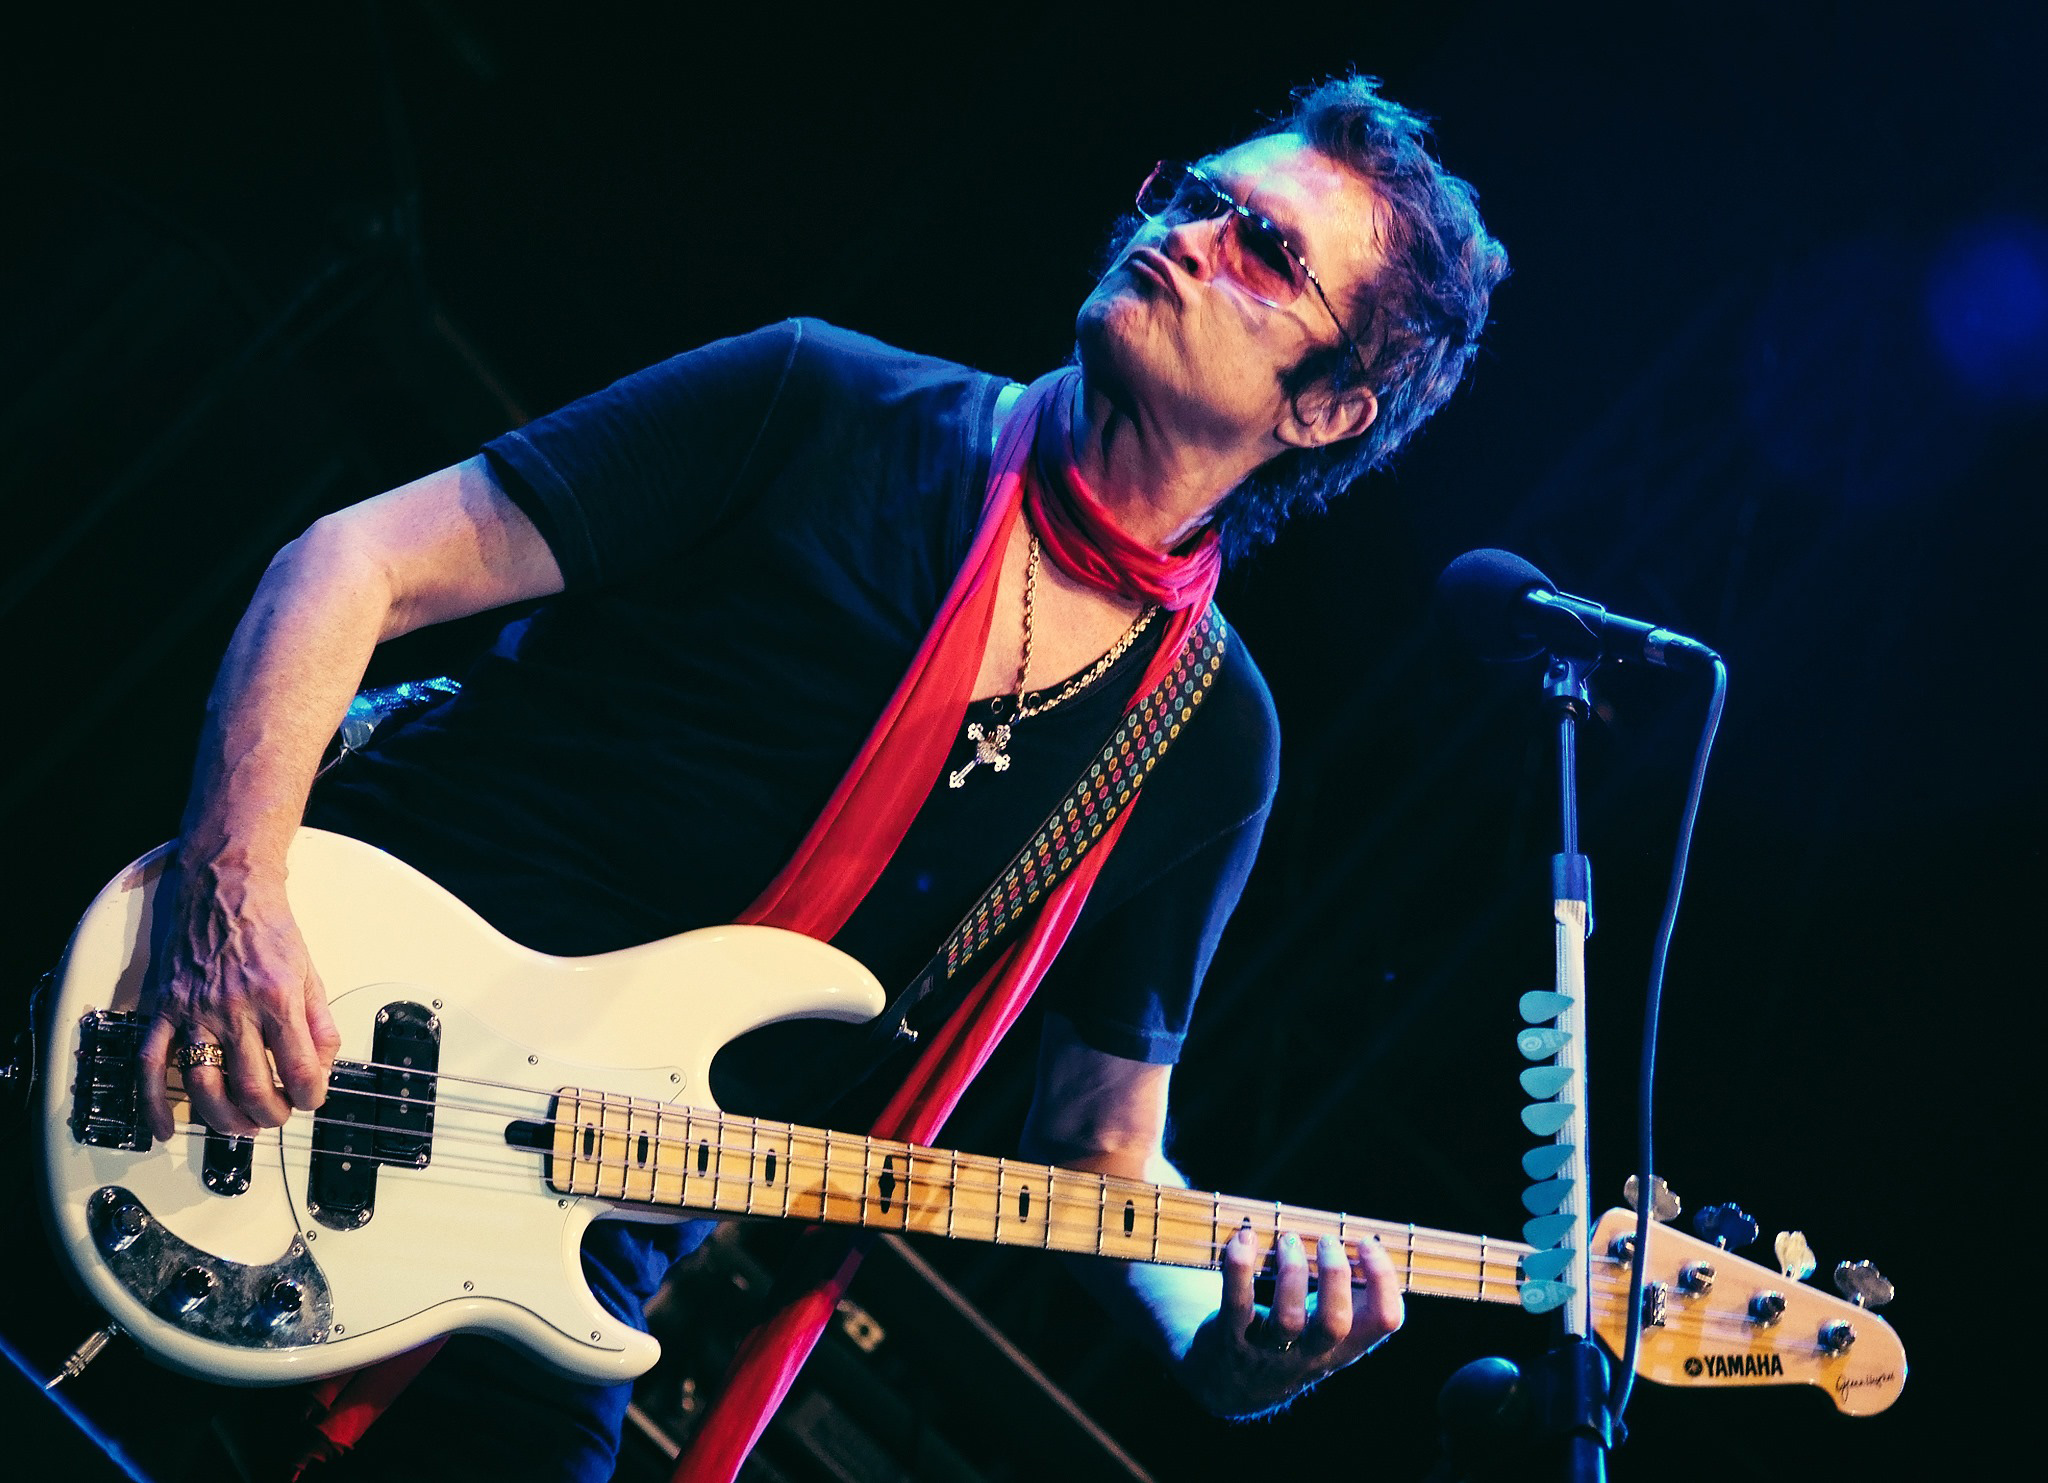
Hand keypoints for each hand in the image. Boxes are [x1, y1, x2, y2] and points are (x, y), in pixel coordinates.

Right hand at [136, 850, 340, 1141]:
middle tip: (277, 1116)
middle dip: (270, 1115)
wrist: (226, 889)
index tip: (311, 1099)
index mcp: (277, 998)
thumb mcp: (310, 973)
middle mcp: (234, 1008)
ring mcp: (194, 1011)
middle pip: (251, 1087)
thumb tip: (322, 1067)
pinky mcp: (164, 1009)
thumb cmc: (269, 929)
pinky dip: (155, 1103)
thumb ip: (319, 1024)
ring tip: (242, 1125)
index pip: (299, 1069)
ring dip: (224, 1119)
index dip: (311, 1097)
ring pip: (203, 1086)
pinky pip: (151, 1064)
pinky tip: (166, 1127)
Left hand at [1180, 1227, 1403, 1418]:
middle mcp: (1310, 1354)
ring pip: (1288, 1318)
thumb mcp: (1324, 1334)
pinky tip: (1245, 1239)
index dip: (1383, 1279)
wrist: (1228, 1385)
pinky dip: (1240, 1267)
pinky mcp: (1232, 1338)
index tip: (1367, 1243)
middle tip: (1327, 1240)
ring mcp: (1270, 1350)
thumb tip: (1363, 1242)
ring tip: (1288, 1239)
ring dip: (1291, 1271)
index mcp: (1343, 1347)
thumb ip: (1346, 1300)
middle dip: (1335, 1275)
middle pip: (1335, 1323)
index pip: (1383, 1321)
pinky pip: (1237, 1303)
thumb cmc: (1287, 1342)